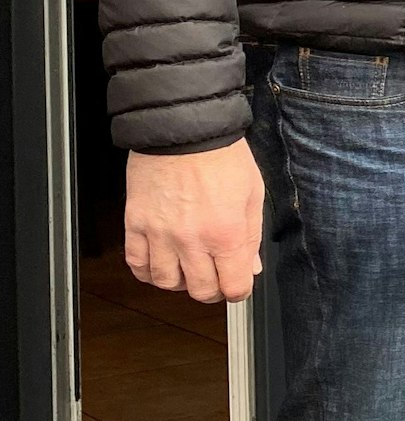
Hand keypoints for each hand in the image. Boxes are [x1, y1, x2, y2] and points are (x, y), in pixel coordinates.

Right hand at [125, 139, 265, 303]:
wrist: (184, 130)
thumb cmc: (222, 156)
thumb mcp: (253, 193)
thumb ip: (252, 235)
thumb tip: (251, 266)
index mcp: (227, 233)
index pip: (234, 286)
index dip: (240, 290)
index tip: (239, 284)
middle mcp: (192, 240)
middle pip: (200, 291)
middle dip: (212, 289)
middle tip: (216, 277)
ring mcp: (160, 235)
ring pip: (166, 283)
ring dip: (181, 281)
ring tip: (190, 267)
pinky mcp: (135, 225)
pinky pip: (137, 265)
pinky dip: (149, 271)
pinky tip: (161, 262)